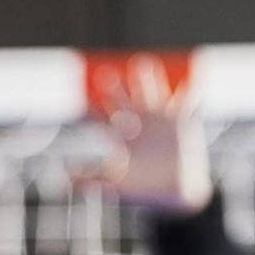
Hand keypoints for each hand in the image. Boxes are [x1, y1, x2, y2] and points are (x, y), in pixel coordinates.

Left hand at [79, 56, 212, 214]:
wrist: (175, 190)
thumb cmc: (146, 186)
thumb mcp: (116, 182)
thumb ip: (91, 178)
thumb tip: (64, 179)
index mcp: (124, 134)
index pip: (104, 117)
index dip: (93, 109)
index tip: (84, 103)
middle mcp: (141, 122)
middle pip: (126, 99)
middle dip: (117, 89)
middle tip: (105, 75)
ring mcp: (162, 119)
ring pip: (154, 93)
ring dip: (149, 80)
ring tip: (144, 65)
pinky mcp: (183, 122)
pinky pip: (188, 104)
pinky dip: (191, 95)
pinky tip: (190, 84)